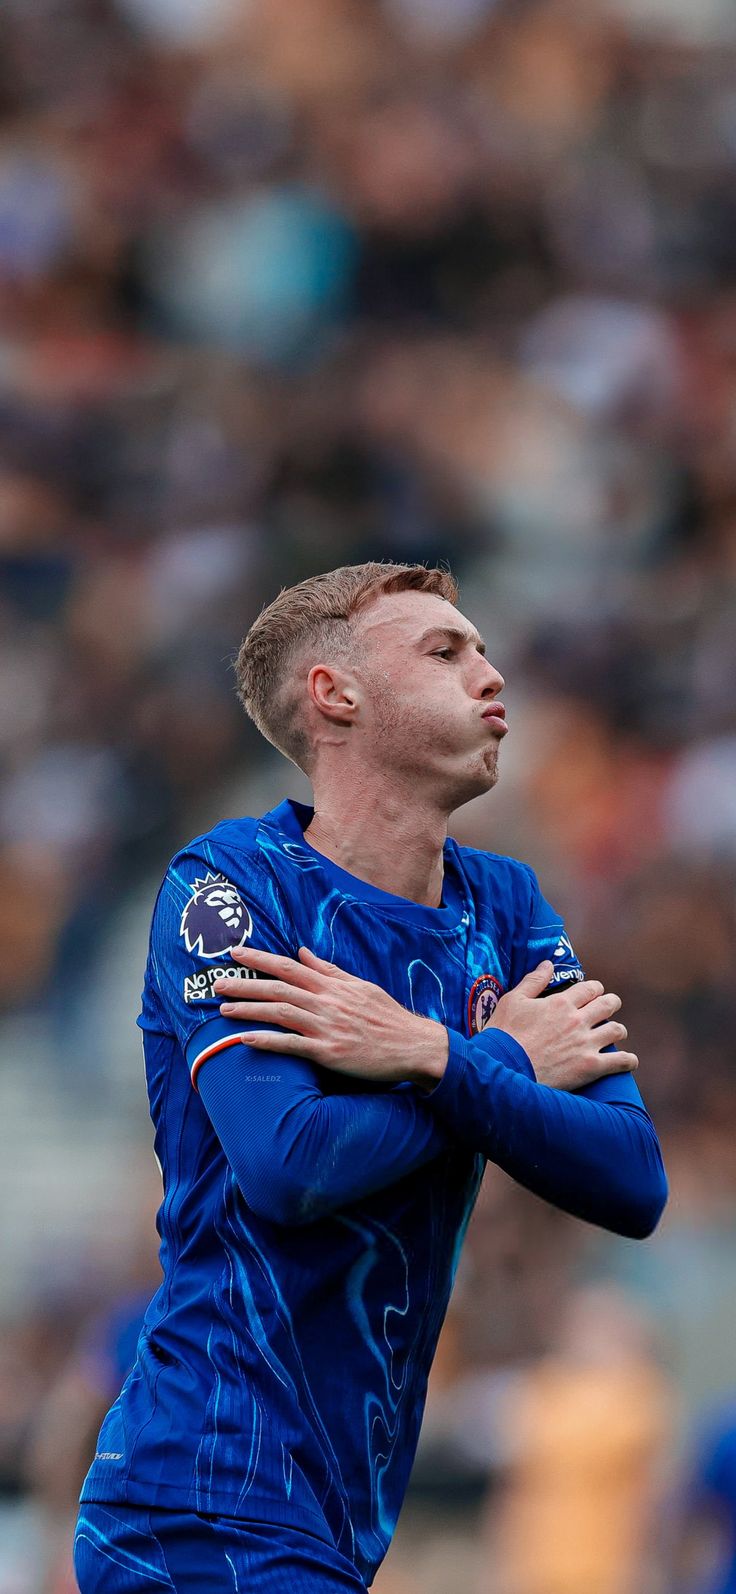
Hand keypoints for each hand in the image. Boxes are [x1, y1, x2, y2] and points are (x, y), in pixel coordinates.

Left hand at [212, 946, 448, 1086]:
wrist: (414, 1046)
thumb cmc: (387, 1017)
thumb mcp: (360, 986)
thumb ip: (329, 970)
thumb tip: (303, 952)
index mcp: (334, 985)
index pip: (290, 966)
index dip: (261, 958)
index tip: (236, 953)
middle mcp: (327, 1002)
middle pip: (278, 988)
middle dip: (245, 983)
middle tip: (218, 982)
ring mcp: (327, 1027)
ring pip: (280, 1013)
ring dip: (249, 1009)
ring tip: (224, 1009)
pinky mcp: (329, 1052)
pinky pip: (292, 1045)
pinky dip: (267, 1041)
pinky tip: (245, 1040)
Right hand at [487, 961, 637, 1089]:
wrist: (504, 1068)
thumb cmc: (504, 1034)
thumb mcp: (513, 1000)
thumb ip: (533, 981)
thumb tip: (548, 964)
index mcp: (561, 1002)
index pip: (590, 988)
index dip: (595, 989)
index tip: (594, 992)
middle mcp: (578, 1020)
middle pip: (608, 1004)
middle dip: (611, 1004)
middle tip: (609, 1008)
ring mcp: (586, 1043)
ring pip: (617, 1030)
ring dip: (618, 1029)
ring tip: (615, 1032)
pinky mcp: (590, 1067)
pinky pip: (620, 1061)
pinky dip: (628, 1060)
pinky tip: (629, 1060)